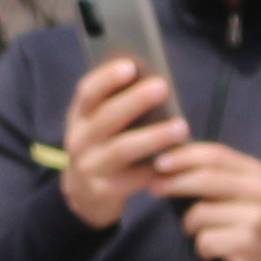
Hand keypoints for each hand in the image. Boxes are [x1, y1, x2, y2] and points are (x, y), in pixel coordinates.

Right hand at [56, 56, 185, 231]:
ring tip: (181, 126)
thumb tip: (153, 79)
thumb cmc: (102, 146)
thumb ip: (117, 104)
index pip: (87, 92)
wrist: (83, 194)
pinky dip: (158, 167)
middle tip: (163, 86)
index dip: (107, 78)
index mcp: (79, 117)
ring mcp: (90, 167)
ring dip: (154, 137)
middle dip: (135, 100)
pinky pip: (135, 177)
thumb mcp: (99, 125)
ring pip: (123, 148)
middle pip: (107, 117)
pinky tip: (177, 160)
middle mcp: (79, 140)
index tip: (130, 66)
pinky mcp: (104, 191)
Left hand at [152, 141, 260, 260]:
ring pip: (200, 214)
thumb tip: (172, 163)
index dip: (184, 156)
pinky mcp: (248, 243)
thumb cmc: (255, 221)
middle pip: (205, 179)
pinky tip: (212, 251)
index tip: (159, 162)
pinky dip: (202, 248)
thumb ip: (218, 176)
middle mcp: (259, 191)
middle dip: (174, 182)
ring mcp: (256, 217)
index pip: (216, 154)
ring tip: (201, 233)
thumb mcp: (245, 192)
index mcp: (257, 172)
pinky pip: (205, 240)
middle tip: (156, 188)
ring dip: (189, 226)